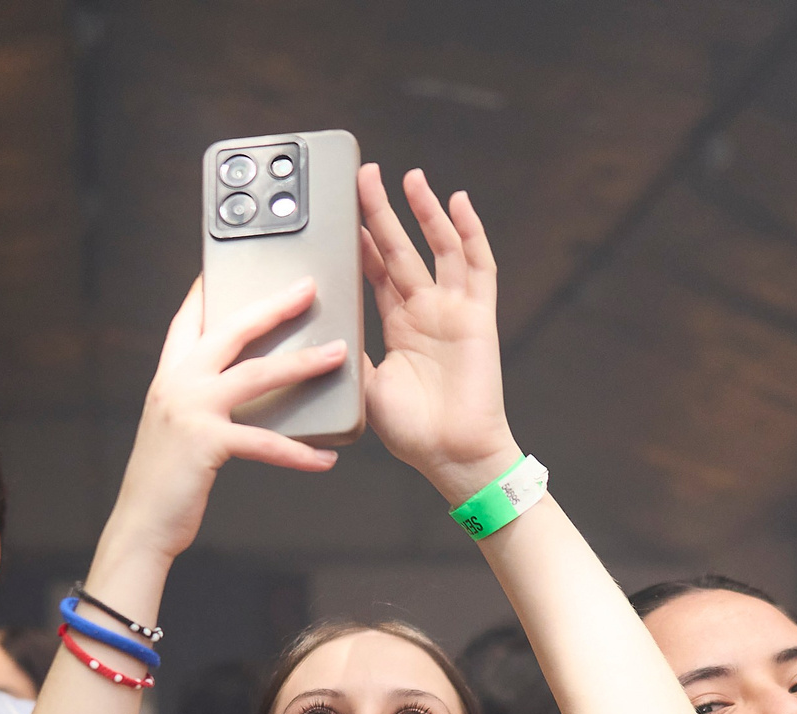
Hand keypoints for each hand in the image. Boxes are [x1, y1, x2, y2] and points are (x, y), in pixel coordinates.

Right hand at [104, 277, 347, 561]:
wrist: (141, 525)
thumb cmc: (166, 481)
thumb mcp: (177, 428)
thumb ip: (199, 400)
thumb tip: (240, 387)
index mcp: (168, 377)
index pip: (188, 319)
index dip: (209, 289)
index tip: (232, 263)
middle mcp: (176, 384)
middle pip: (231, 331)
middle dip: (273, 306)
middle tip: (308, 288)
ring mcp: (190, 411)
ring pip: (256, 375)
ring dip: (302, 363)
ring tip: (339, 355)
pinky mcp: (206, 444)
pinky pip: (264, 442)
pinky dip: (298, 453)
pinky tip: (325, 459)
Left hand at [356, 164, 519, 504]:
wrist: (451, 455)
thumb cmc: (412, 431)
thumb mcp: (364, 384)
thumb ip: (347, 349)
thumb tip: (318, 325)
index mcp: (398, 324)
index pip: (375, 270)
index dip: (359, 240)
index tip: (341, 211)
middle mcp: (425, 310)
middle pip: (401, 248)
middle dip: (383, 211)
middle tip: (365, 175)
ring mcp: (453, 310)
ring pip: (439, 248)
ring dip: (425, 211)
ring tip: (409, 177)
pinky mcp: (478, 317)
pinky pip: (479, 267)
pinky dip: (470, 233)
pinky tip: (459, 203)